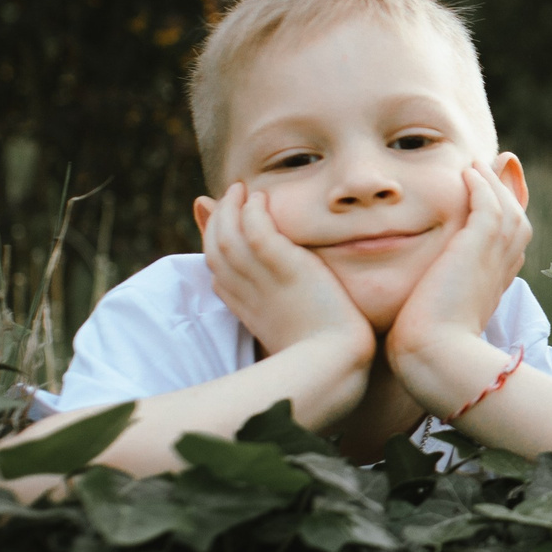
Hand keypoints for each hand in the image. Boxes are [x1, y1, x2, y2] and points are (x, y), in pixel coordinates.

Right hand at [199, 183, 372, 366]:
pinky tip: (259, 199)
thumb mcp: (290, 324)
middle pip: (214, 250)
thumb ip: (274, 303)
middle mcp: (247, 293)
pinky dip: (252, 214)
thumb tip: (268, 294)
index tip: (222, 222)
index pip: (216, 270)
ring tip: (239, 189)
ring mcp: (265, 282)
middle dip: (216, 220)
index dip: (213, 242)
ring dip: (229, 209)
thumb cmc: (321, 351)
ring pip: (227, 239)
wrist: (338, 362)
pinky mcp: (288, 271)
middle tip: (228, 196)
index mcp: (245, 309)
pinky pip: (258, 235)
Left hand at [387, 163, 532, 399]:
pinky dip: (482, 185)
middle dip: (508, 191)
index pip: (508, 242)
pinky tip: (466, 172)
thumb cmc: (425, 349)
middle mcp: (501, 269)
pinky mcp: (479, 248)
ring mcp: (493, 258)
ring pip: (507, 208)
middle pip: (516, 220)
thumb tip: (417, 307)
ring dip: (493, 182)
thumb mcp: (430, 320)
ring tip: (476, 164)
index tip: (492, 197)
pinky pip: (489, 206)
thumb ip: (430, 303)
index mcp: (493, 285)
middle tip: (497, 166)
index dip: (504, 217)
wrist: (435, 356)